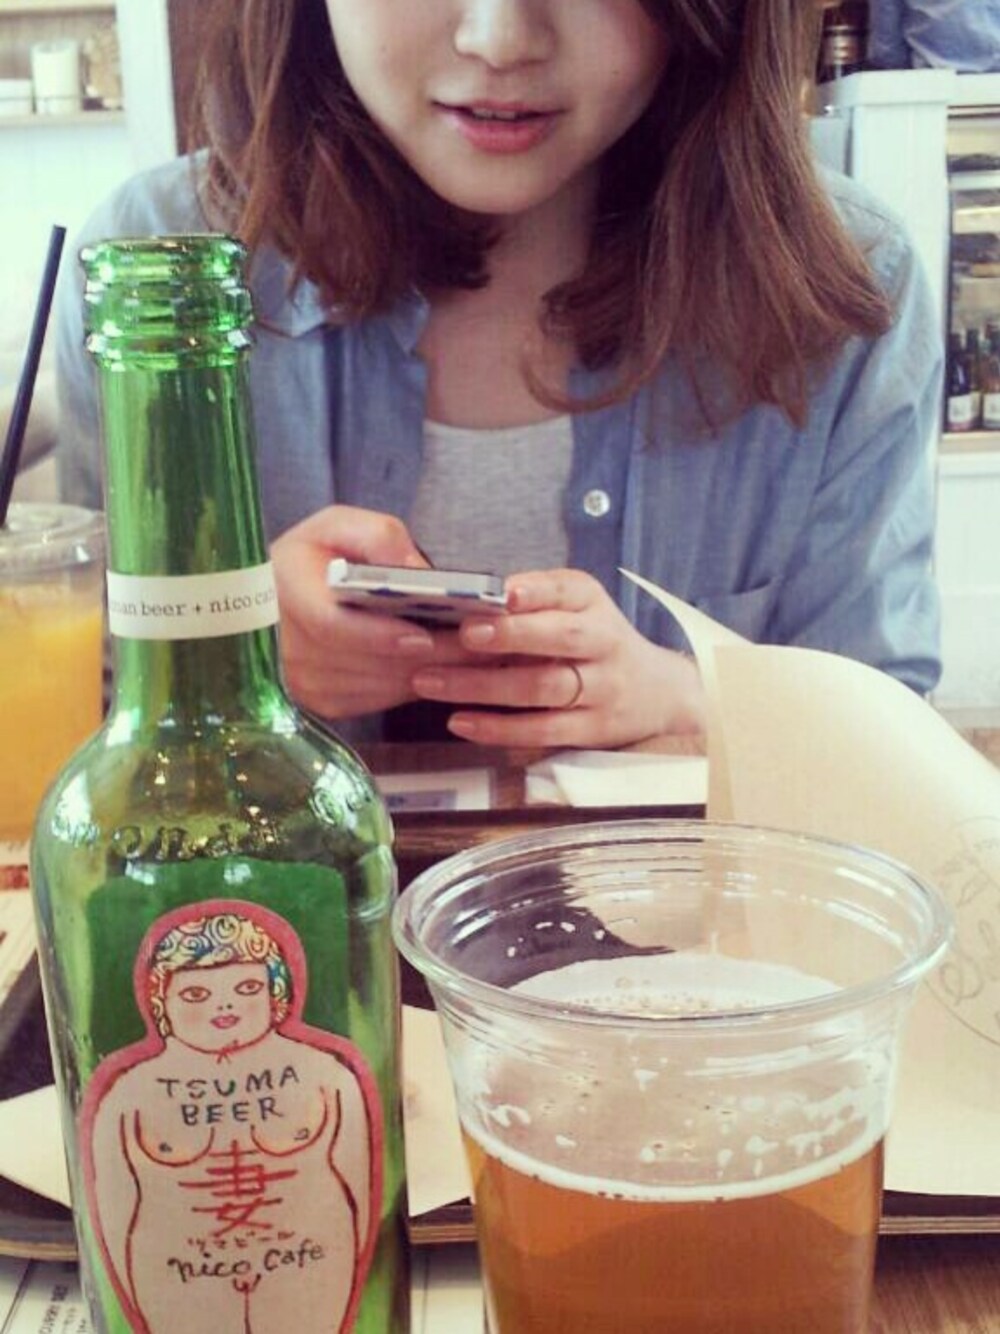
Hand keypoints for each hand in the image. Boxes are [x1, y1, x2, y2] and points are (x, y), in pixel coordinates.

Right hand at [272, 506, 463, 719]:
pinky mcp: (324, 703)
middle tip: (483, 645)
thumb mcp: (334, 527)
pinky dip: (417, 683)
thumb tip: (416, 571)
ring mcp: (306, 683)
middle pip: (370, 662)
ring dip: (432, 673)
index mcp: (287, 595)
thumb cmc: (308, 558)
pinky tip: (448, 665)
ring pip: (382, 685)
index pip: (331, 626)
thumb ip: (376, 538)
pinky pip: (381, 699)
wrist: (271, 602)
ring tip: (479, 655)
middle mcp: (290, 649)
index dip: (379, 634)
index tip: (422, 635)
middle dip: (431, 655)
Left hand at [410, 568, 704, 748]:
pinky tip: (460, 721)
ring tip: (431, 682)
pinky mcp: (593, 730)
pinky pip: (542, 731)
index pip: (567, 590)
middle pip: (560, 638)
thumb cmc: (595, 642)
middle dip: (510, 636)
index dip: (536, 591)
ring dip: (483, 686)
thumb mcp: (577, 608)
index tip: (501, 592)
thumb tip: (463, 598)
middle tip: (462, 634)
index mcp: (592, 603)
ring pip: (543, 687)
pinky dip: (499, 728)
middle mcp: (603, 642)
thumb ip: (532, 602)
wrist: (658, 693)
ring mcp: (602, 689)